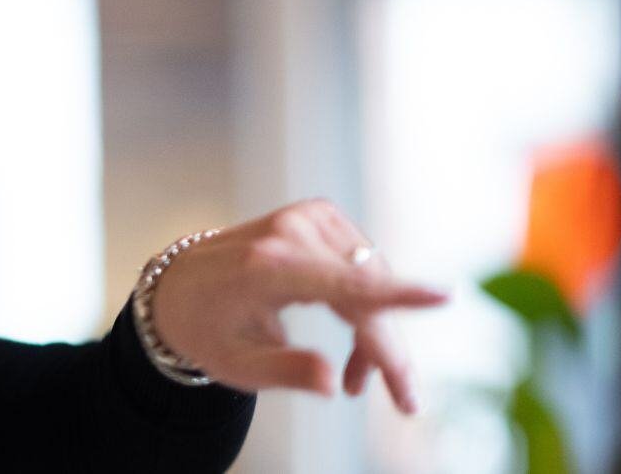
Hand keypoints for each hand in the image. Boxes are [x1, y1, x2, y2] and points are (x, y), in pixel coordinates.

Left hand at [148, 199, 447, 412]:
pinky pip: (365, 268)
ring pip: (373, 283)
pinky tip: (354, 341)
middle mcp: (289, 233)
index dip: (394, 296)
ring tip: (355, 380)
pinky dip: (366, 306)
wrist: (177, 287)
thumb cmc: (205, 329)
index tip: (443, 297)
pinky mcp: (320, 216)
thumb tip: (333, 383)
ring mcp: (307, 218)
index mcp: (265, 267)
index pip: (341, 283)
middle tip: (406, 402)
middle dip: (388, 351)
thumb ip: (285, 371)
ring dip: (373, 334)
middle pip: (366, 295)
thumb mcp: (234, 365)